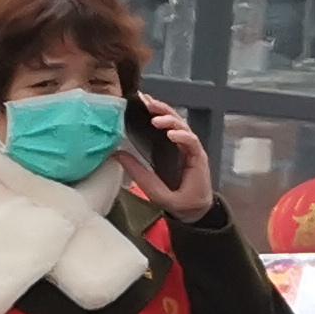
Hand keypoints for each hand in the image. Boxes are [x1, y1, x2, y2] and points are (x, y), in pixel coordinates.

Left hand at [125, 96, 212, 216]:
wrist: (190, 212)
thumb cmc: (171, 198)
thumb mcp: (148, 184)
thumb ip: (135, 169)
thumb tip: (116, 154)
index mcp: (167, 147)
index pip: (161, 123)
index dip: (152, 111)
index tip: (139, 101)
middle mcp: (179, 144)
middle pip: (172, 119)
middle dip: (160, 109)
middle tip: (147, 102)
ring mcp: (190, 149)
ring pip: (182, 126)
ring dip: (170, 120)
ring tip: (156, 119)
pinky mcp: (199, 157)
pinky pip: (192, 142)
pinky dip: (182, 136)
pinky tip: (172, 134)